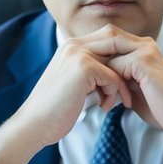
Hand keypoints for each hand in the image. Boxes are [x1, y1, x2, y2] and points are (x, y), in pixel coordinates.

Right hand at [0, 27, 132, 163]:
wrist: (34, 124)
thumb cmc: (55, 109)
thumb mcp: (74, 83)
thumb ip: (91, 71)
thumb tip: (117, 71)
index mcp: (71, 46)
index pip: (108, 39)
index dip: (121, 58)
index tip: (124, 82)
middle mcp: (74, 44)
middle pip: (116, 43)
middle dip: (127, 66)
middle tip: (128, 89)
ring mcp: (78, 54)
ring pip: (118, 63)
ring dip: (120, 86)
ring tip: (110, 103)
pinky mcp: (84, 68)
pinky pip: (114, 78)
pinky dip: (113, 95)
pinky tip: (103, 107)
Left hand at [96, 26, 162, 161]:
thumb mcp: (138, 92)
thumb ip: (122, 82)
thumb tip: (102, 83)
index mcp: (143, 49)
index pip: (107, 46)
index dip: (96, 65)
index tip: (92, 89)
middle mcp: (144, 44)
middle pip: (103, 45)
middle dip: (93, 68)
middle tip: (91, 93)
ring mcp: (145, 50)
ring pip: (105, 56)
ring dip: (101, 80)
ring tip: (105, 102)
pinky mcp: (144, 61)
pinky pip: (112, 67)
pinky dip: (111, 87)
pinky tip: (121, 104)